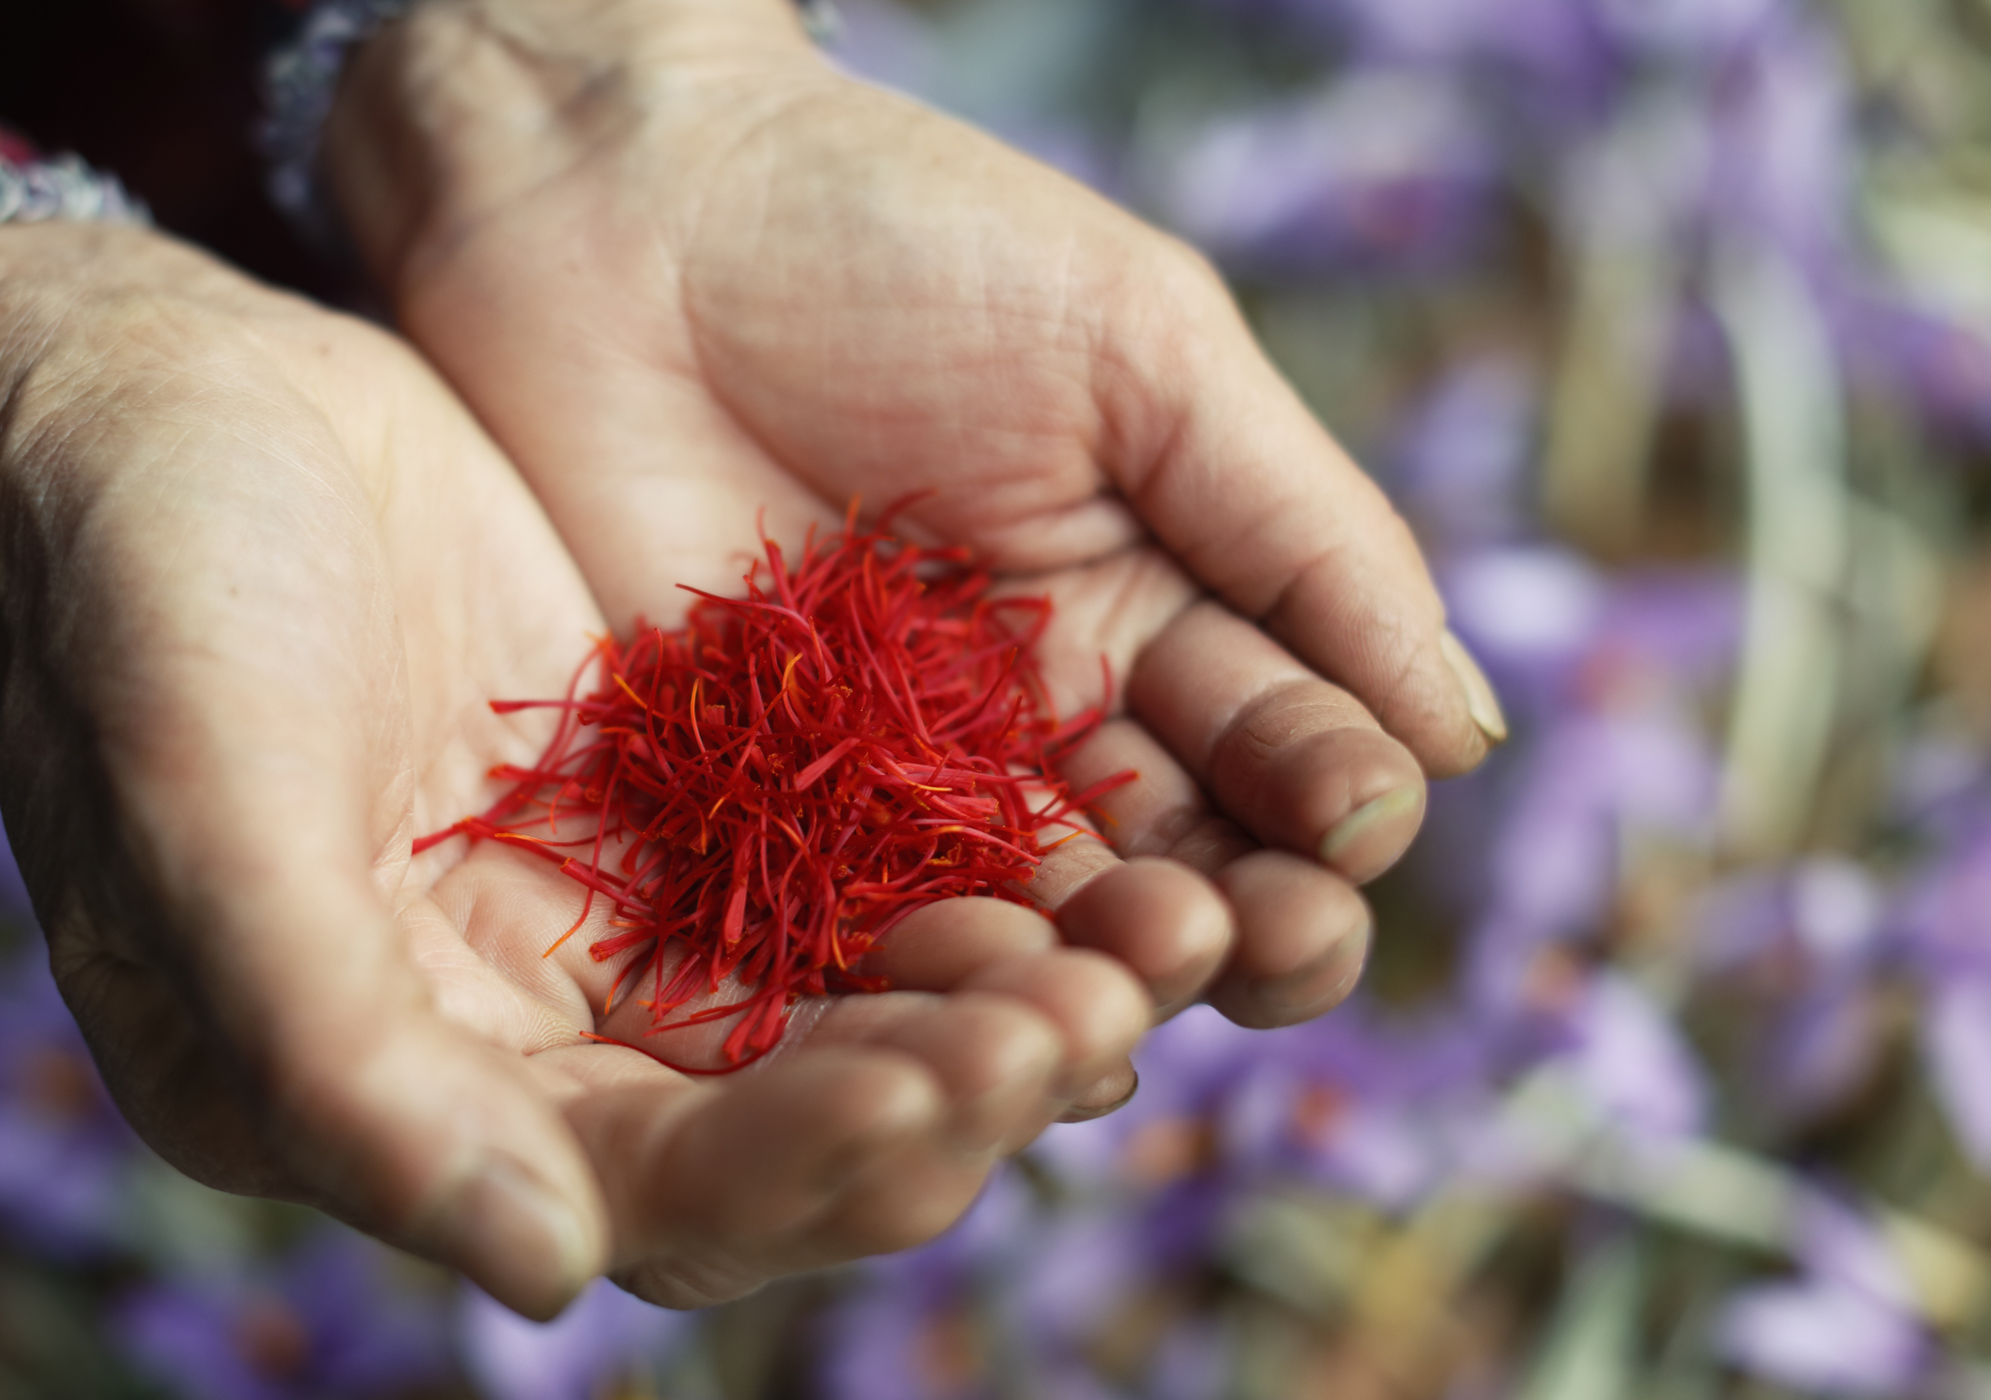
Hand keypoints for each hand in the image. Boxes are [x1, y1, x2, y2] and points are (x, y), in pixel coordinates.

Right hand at [0, 220, 1159, 1311]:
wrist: (163, 405)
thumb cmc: (139, 604)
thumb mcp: (206, 814)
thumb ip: (338, 1054)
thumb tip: (547, 1275)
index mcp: (382, 1100)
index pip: (633, 1191)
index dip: (793, 1157)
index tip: (937, 1086)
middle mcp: (510, 1044)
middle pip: (770, 1130)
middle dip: (935, 1090)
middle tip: (1084, 1023)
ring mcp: (602, 922)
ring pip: (834, 1011)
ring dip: (984, 1000)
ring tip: (1138, 949)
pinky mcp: (669, 804)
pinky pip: (842, 877)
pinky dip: (954, 880)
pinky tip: (1074, 853)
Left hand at [325, 0, 1508, 1035]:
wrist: (621, 205)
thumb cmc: (900, 239)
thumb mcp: (1145, 352)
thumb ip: (1302, 533)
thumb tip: (1464, 733)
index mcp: (1167, 612)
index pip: (1293, 759)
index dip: (1336, 804)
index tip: (1350, 815)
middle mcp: (1050, 724)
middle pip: (1185, 876)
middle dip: (1243, 920)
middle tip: (1253, 933)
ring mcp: (902, 785)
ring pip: (1036, 932)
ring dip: (1099, 973)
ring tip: (1124, 976)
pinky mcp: (755, 819)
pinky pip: (858, 936)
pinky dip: (921, 984)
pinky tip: (965, 1001)